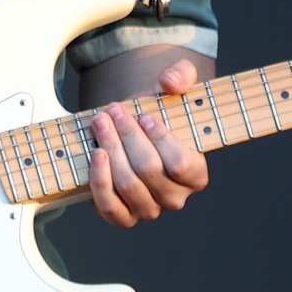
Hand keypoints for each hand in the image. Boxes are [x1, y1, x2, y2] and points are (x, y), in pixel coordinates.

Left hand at [87, 57, 209, 226]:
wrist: (134, 129)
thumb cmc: (158, 111)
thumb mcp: (175, 86)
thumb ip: (181, 75)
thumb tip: (171, 81)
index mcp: (196, 174)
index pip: (181, 164)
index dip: (162, 140)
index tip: (145, 117)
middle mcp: (175, 198)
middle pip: (149, 170)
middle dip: (127, 136)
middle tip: (113, 111)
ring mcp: (148, 210)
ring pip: (128, 185)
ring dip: (110, 150)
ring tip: (101, 123)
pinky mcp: (122, 215)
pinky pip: (110, 206)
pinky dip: (99, 181)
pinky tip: (95, 154)